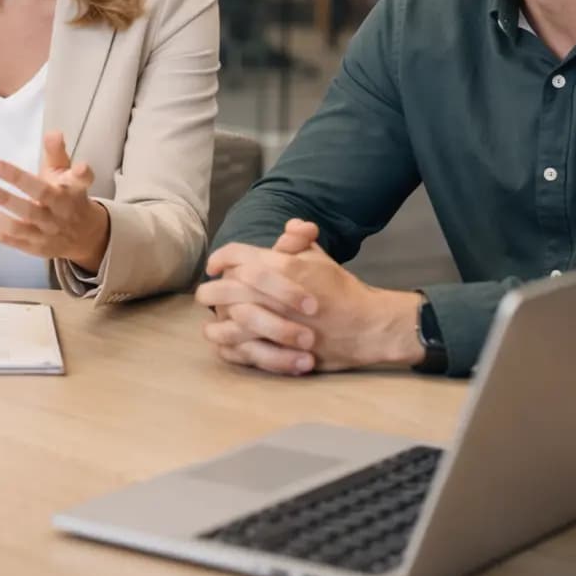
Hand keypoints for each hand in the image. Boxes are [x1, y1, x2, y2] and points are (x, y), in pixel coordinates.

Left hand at [0, 132, 109, 271]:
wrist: (85, 237)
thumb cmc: (70, 197)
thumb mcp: (67, 173)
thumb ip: (56, 153)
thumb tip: (53, 132)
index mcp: (70, 194)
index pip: (69, 182)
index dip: (70, 172)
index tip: (60, 155)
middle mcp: (58, 216)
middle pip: (33, 208)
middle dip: (7, 198)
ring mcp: (44, 234)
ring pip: (16, 227)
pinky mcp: (33, 247)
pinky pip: (8, 239)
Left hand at [199, 219, 421, 373]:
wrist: (368, 326)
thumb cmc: (342, 290)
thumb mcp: (321, 258)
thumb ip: (299, 240)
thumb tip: (289, 225)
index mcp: (284, 267)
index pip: (237, 256)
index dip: (220, 258)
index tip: (215, 266)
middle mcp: (276, 294)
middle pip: (226, 288)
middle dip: (211, 289)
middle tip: (207, 292)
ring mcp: (277, 324)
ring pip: (229, 320)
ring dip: (216, 318)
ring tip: (213, 318)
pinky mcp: (280, 350)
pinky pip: (242, 348)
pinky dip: (229, 345)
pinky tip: (225, 340)